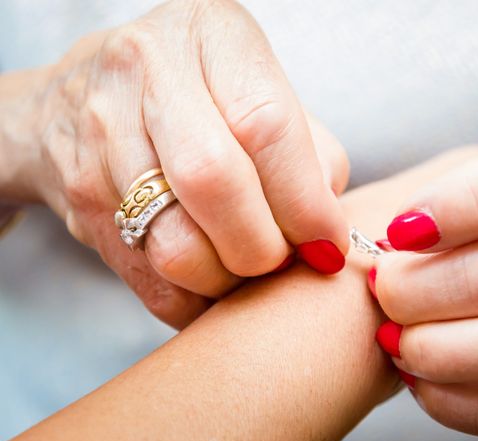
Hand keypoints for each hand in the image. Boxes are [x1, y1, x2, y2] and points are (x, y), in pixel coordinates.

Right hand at [21, 0, 348, 327]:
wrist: (86, 94)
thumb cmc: (201, 98)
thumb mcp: (263, 96)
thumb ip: (311, 155)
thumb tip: (325, 237)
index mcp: (212, 34)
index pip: (267, 127)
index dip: (305, 203)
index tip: (327, 245)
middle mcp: (147, 71)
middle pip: (215, 184)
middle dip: (263, 248)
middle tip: (282, 259)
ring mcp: (101, 133)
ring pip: (175, 246)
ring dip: (227, 280)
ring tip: (245, 265)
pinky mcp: (81, 195)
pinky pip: (148, 279)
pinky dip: (194, 299)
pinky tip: (212, 283)